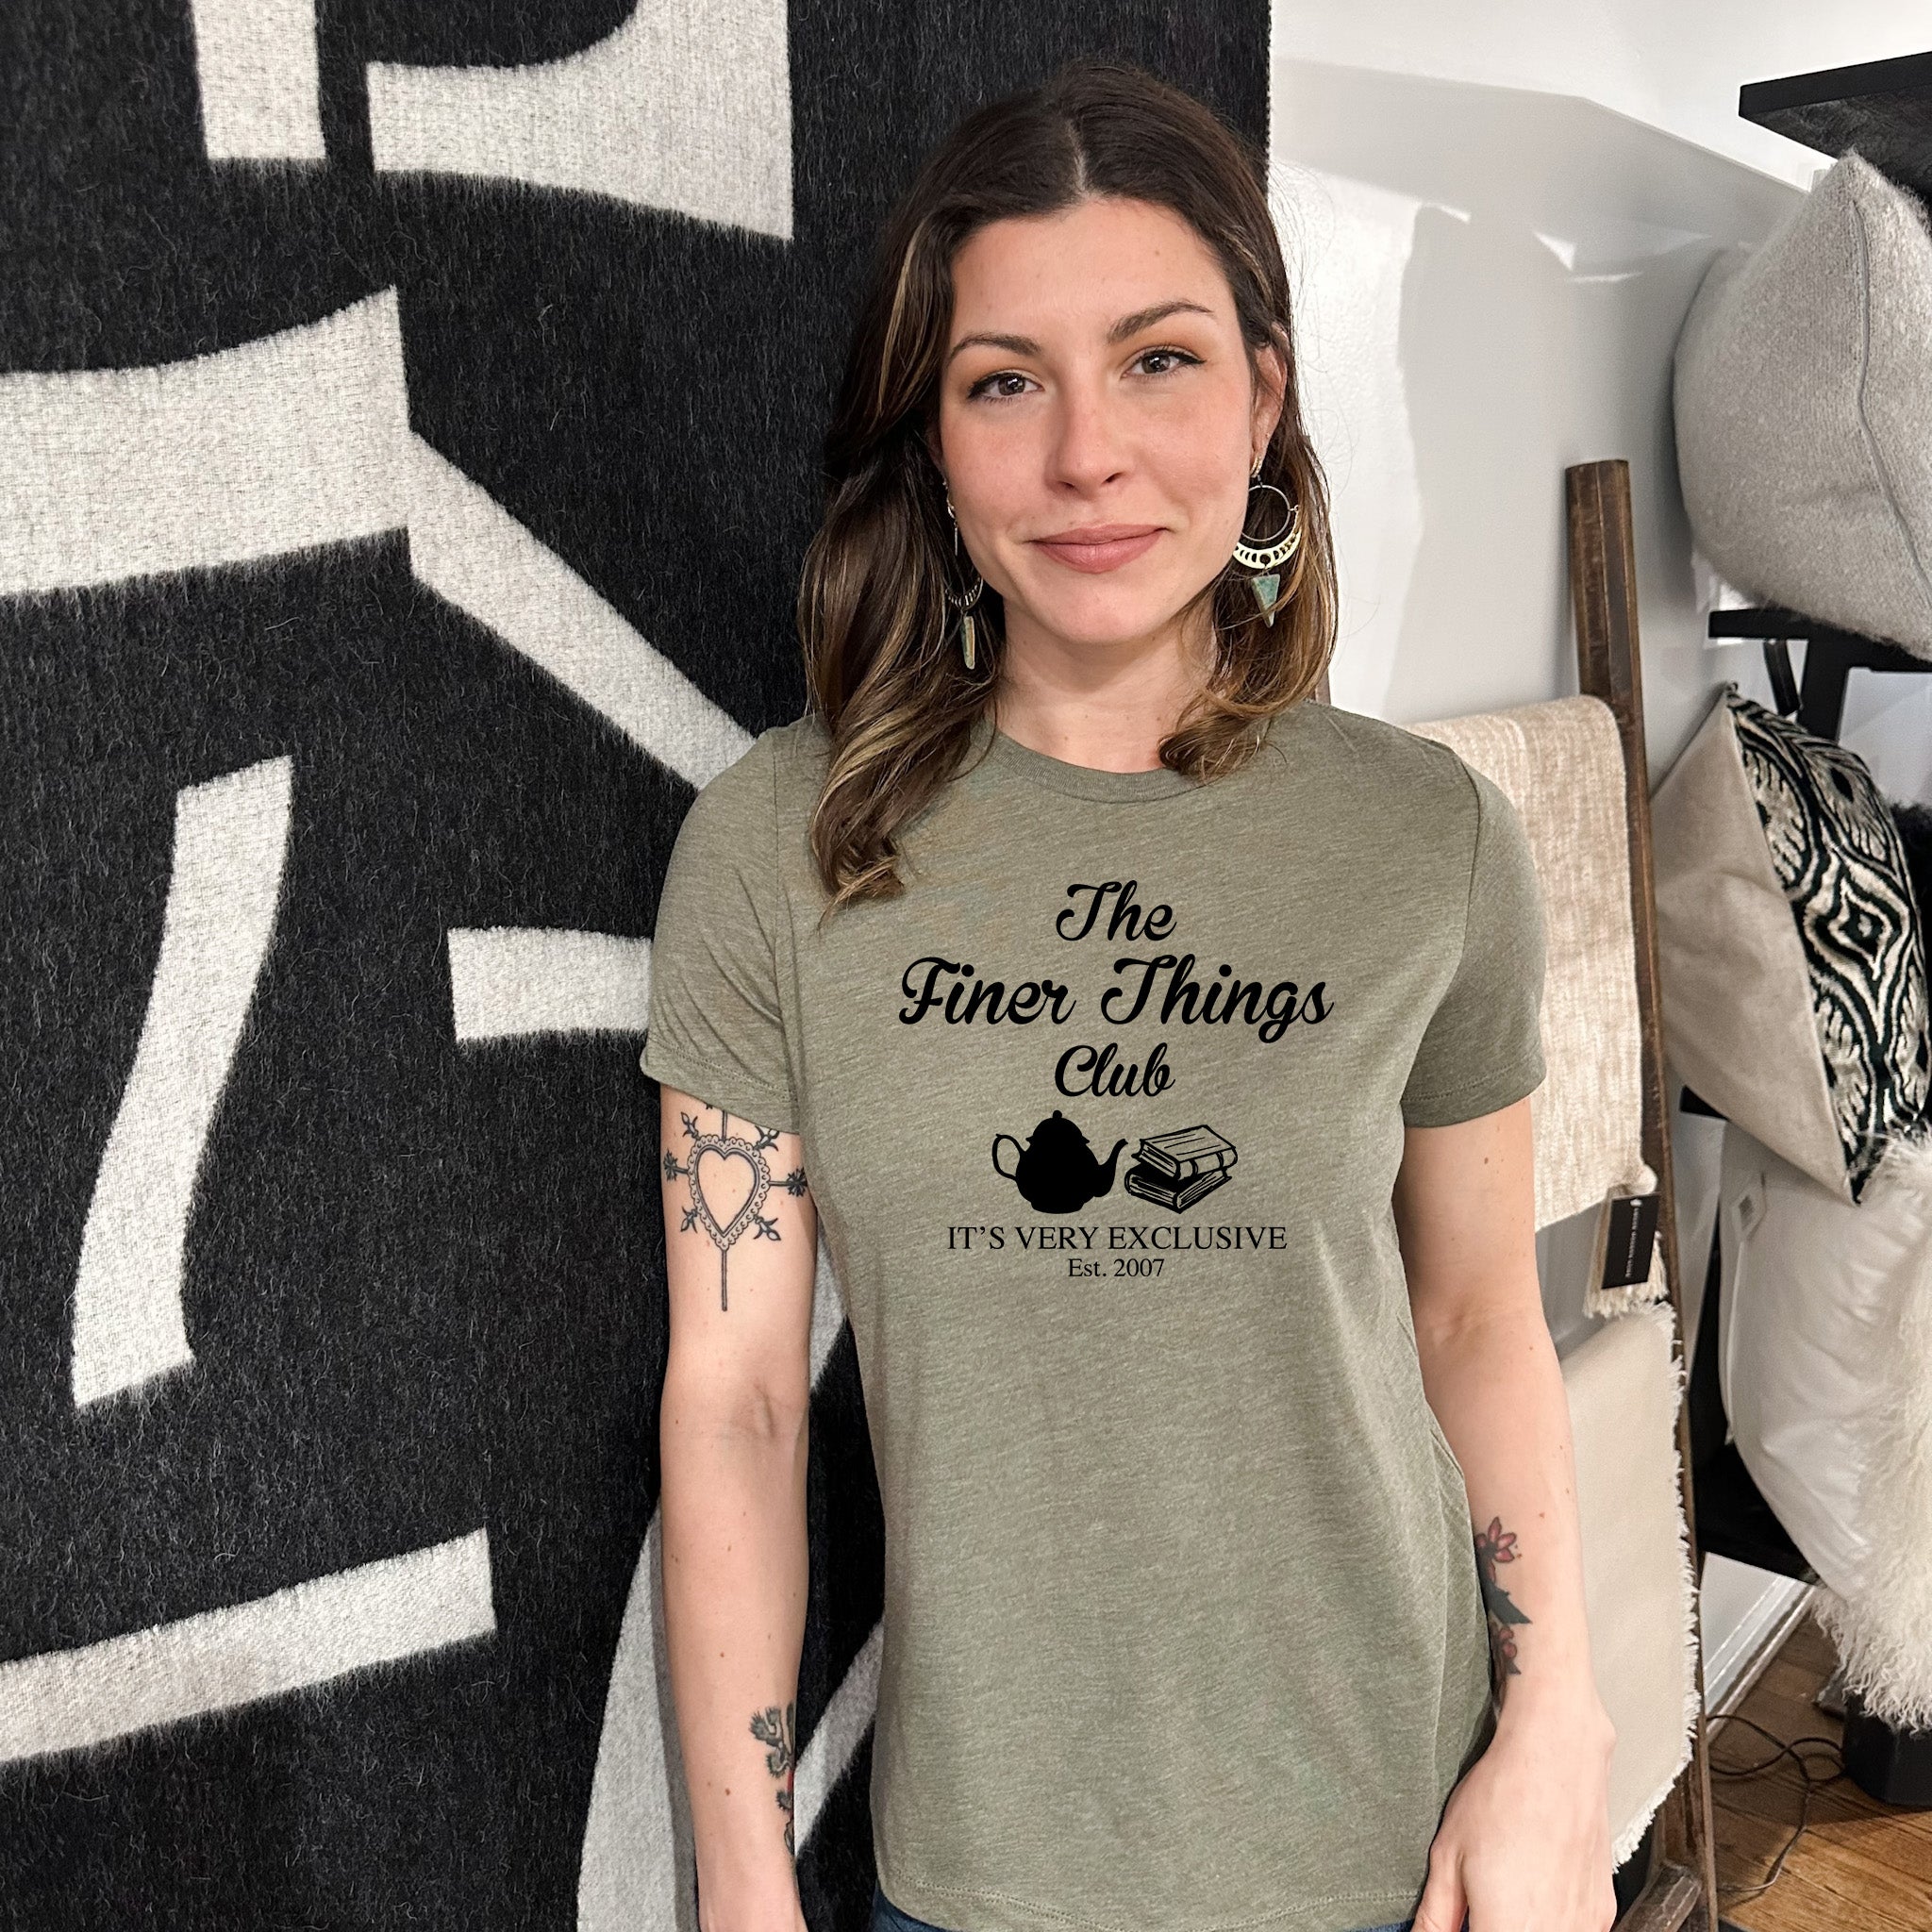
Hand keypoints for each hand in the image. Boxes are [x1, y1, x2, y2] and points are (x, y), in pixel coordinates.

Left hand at [1413, 1695, 1617, 1931]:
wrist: (1556, 1754)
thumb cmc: (1503, 1795)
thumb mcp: (1447, 1855)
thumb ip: (1436, 1914)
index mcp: (1508, 1927)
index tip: (1461, 1920)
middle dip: (1491, 1925)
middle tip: (1477, 1905)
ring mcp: (1584, 1926)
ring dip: (1520, 1925)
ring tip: (1504, 1891)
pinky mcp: (1601, 1912)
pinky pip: (1572, 1931)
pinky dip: (1549, 1921)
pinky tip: (1532, 1892)